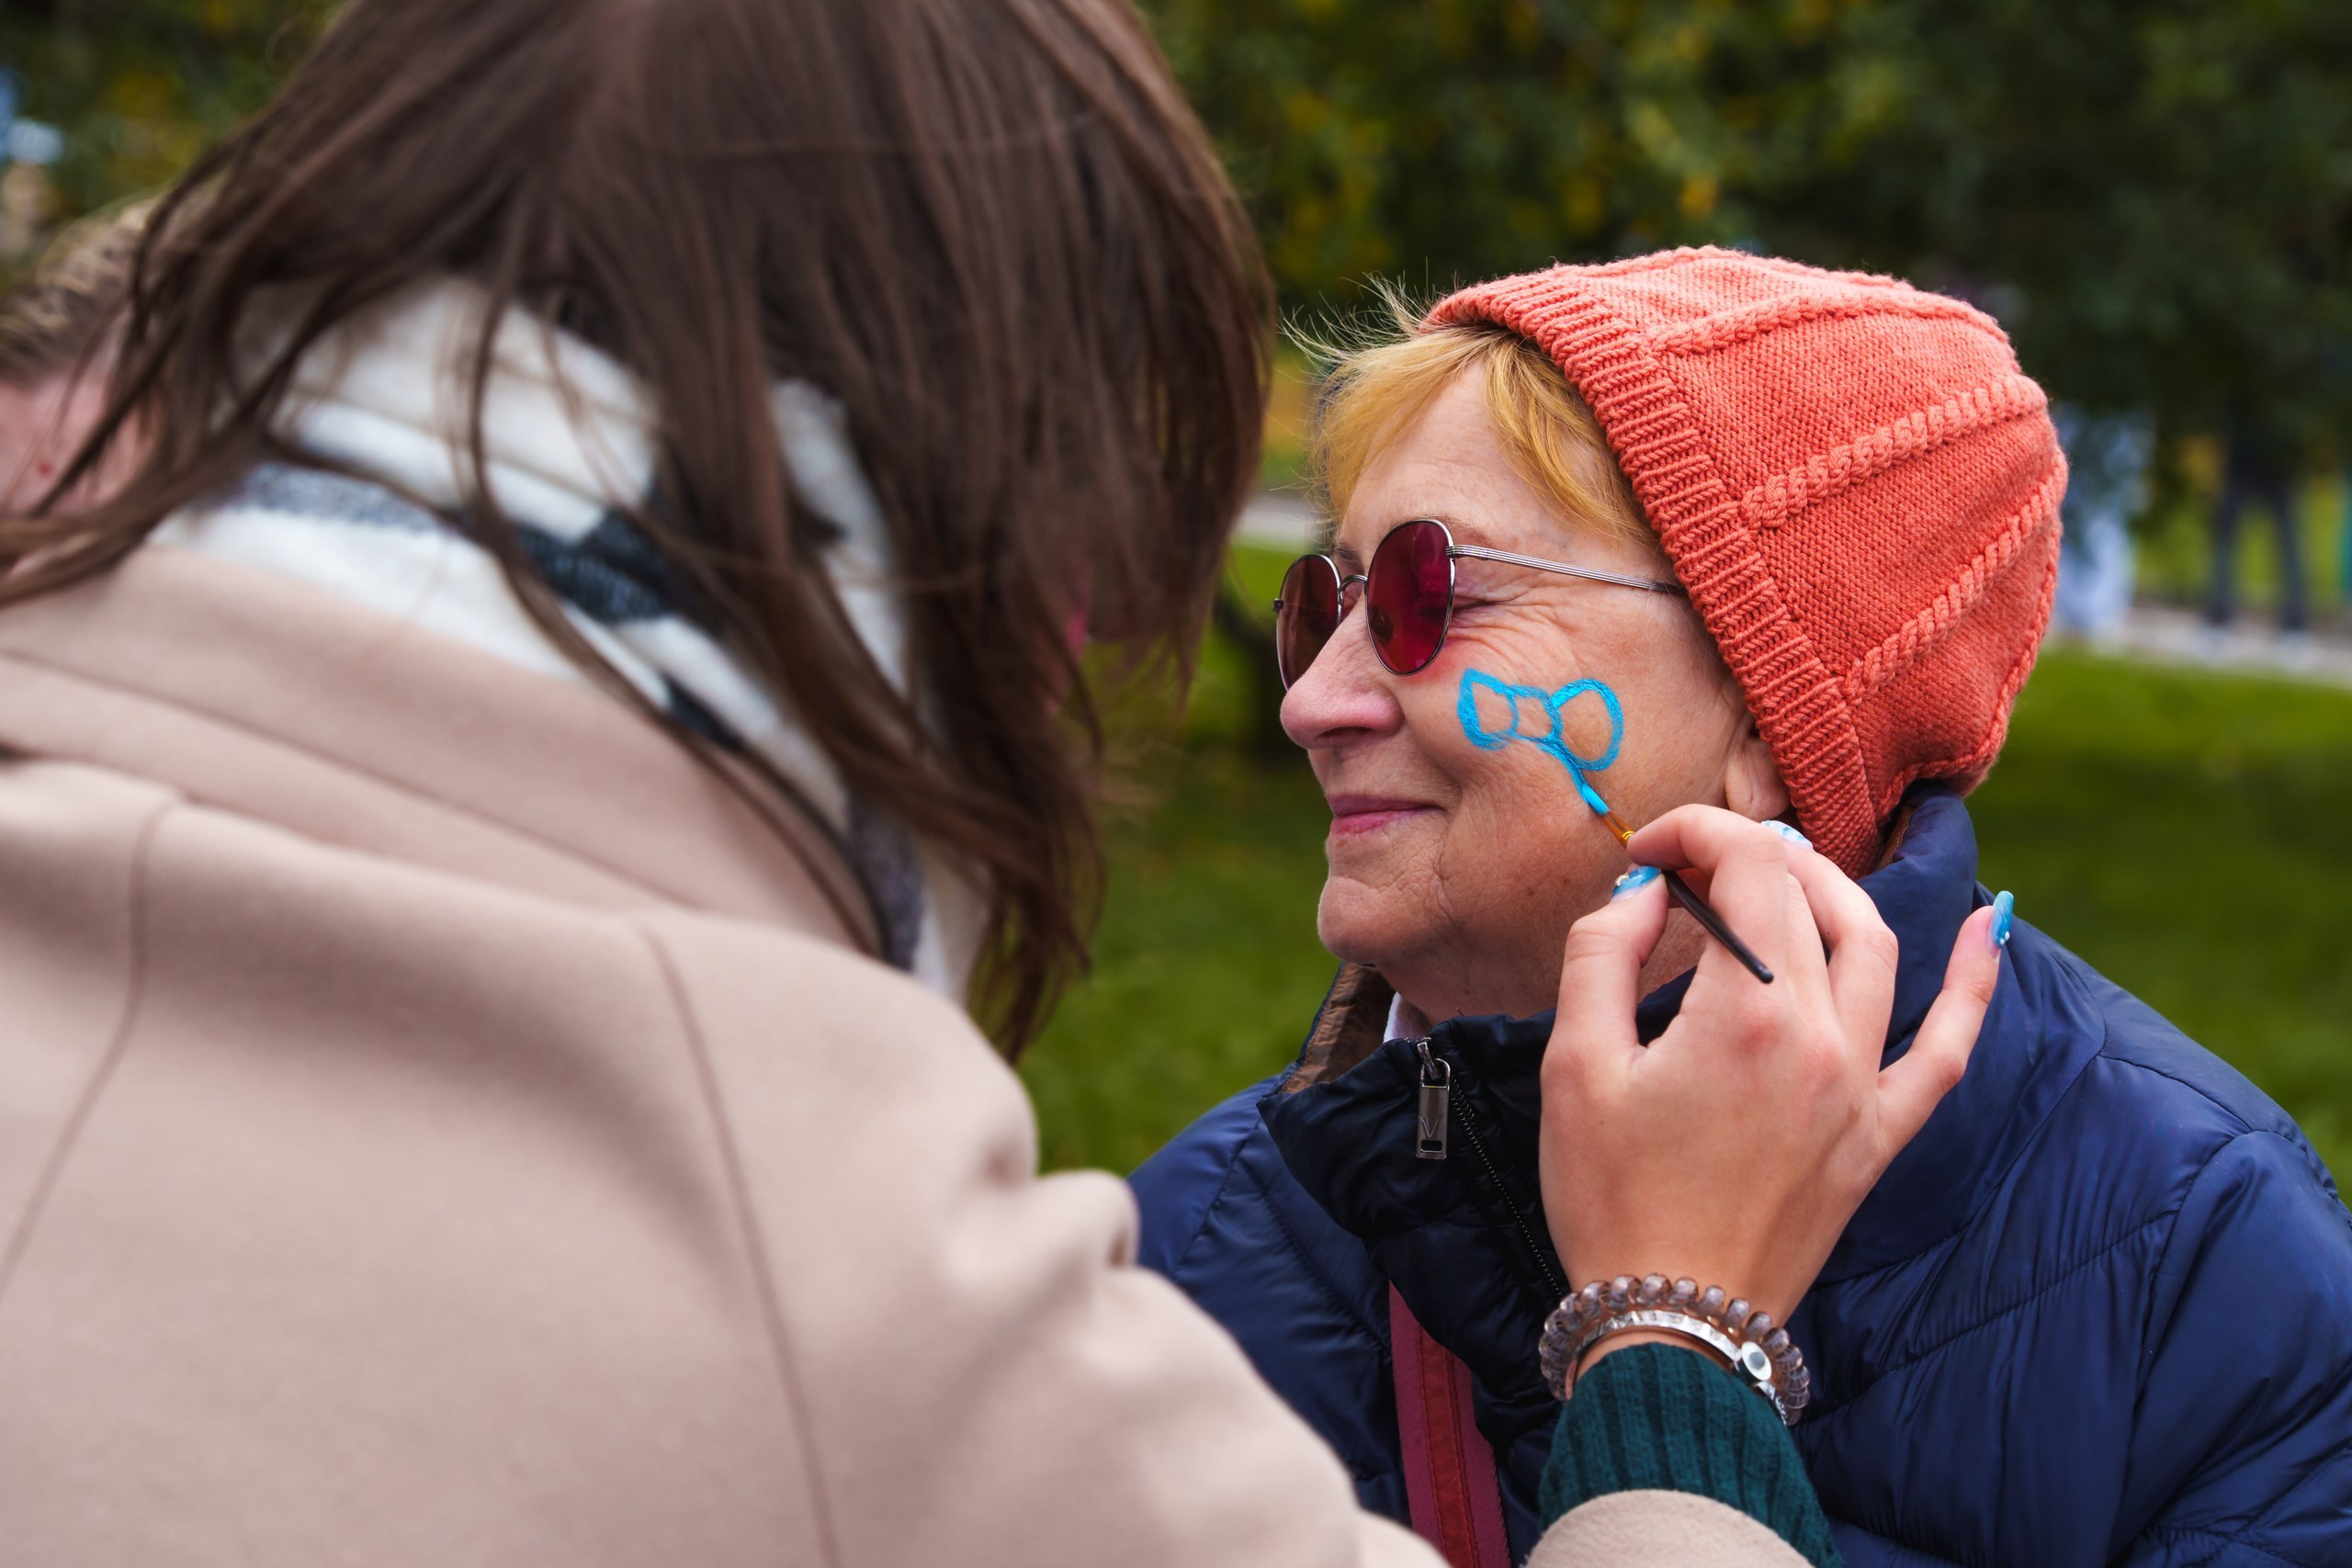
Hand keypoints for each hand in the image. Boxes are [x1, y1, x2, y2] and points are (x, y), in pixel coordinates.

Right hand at [1537, 806, 2000, 1349]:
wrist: (1672, 1324)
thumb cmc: (1610, 1199)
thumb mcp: (1574, 1066)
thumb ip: (1601, 955)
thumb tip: (1643, 891)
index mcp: (1746, 1013)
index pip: (1745, 868)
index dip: (1693, 833)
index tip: (1646, 853)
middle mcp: (1821, 1037)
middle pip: (1804, 897)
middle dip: (1746, 854)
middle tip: (1690, 861)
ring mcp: (1862, 1087)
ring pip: (1875, 945)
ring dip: (1830, 888)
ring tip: (1783, 869)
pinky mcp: (1879, 1134)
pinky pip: (1948, 1048)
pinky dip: (1973, 982)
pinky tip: (1990, 924)